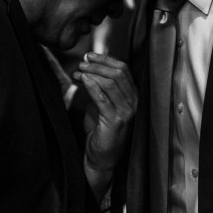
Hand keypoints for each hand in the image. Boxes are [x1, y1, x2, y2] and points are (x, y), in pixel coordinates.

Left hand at [75, 53, 135, 173]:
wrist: (101, 157)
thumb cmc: (100, 130)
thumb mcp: (101, 103)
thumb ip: (99, 86)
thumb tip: (88, 66)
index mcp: (133, 96)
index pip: (123, 69)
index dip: (106, 60)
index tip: (89, 56)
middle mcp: (134, 102)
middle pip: (118, 73)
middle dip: (98, 65)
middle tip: (82, 63)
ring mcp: (127, 112)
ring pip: (111, 83)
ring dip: (92, 73)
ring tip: (78, 71)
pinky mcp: (116, 121)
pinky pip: (103, 98)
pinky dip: (92, 86)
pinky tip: (82, 80)